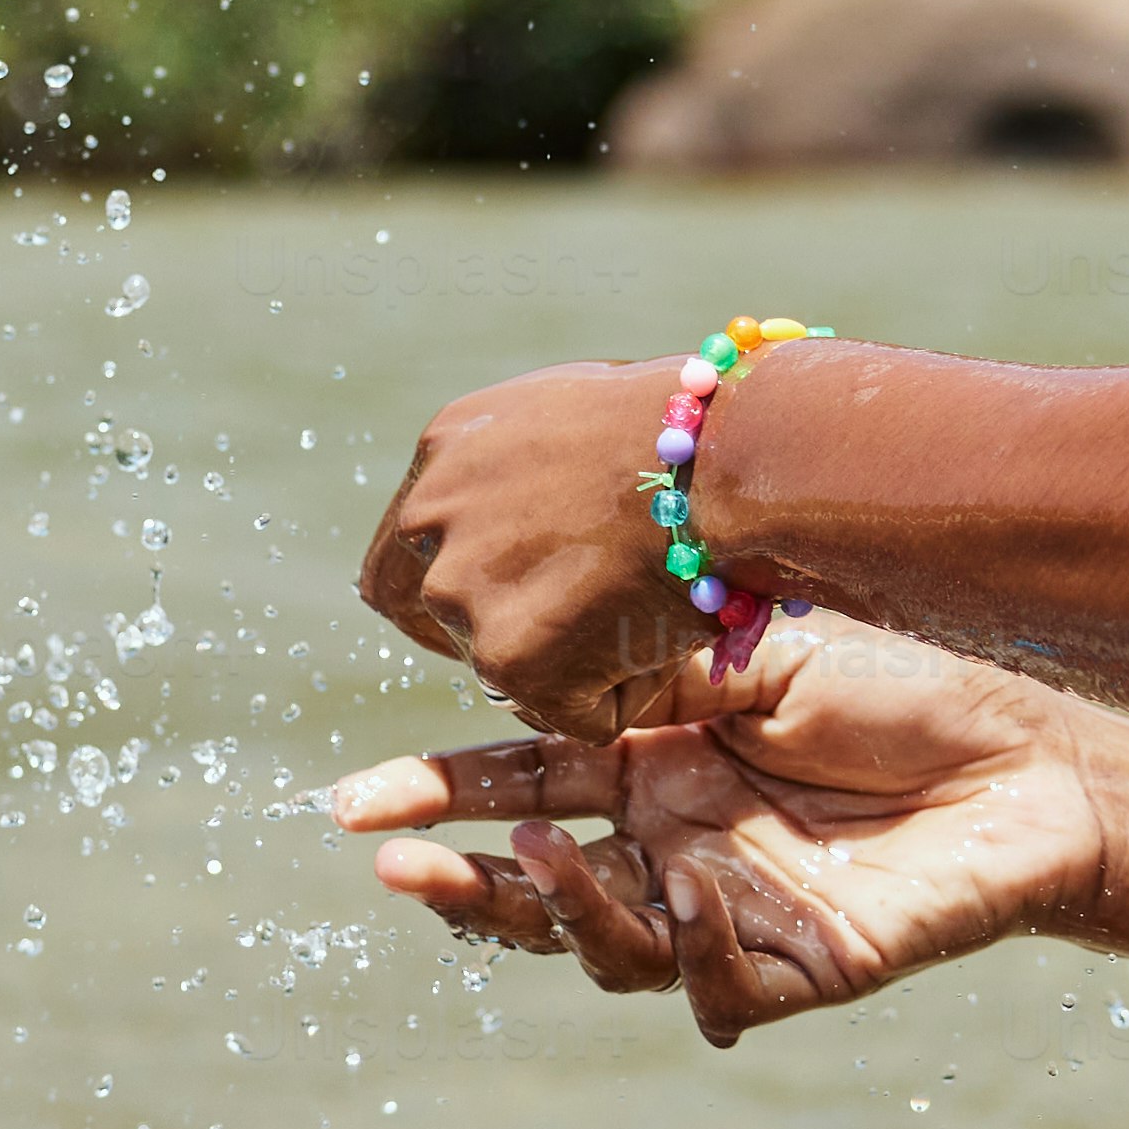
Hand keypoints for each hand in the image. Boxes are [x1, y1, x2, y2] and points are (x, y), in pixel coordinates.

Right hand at [330, 612, 1115, 1045]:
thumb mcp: (756, 651)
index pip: (522, 786)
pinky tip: (694, 895)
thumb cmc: (908, 683)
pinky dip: (696, 950)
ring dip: (560, 912)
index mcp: (655, 762)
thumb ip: (651, 672)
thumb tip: (536, 676)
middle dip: (459, 883)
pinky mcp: (796, 970)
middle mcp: (673, 843)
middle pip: (538, 887)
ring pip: (607, 951)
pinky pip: (716, 986)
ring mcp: (727, 913)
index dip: (438, 796)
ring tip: (536, 861)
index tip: (353, 807)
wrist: (1039, 755)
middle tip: (396, 866)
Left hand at [356, 355, 723, 731]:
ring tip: (649, 608)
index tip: (492, 605)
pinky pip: (573, 712)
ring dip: (575, 660)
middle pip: (429, 614)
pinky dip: (625, 694)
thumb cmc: (684, 431)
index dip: (441, 589)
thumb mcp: (570, 416)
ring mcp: (465, 596)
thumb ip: (520, 470)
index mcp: (443, 457)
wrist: (727, 458)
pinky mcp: (512, 661)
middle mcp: (430, 524)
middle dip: (492, 633)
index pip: (400, 555)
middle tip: (566, 638)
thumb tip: (531, 513)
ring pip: (509, 668)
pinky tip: (667, 637)